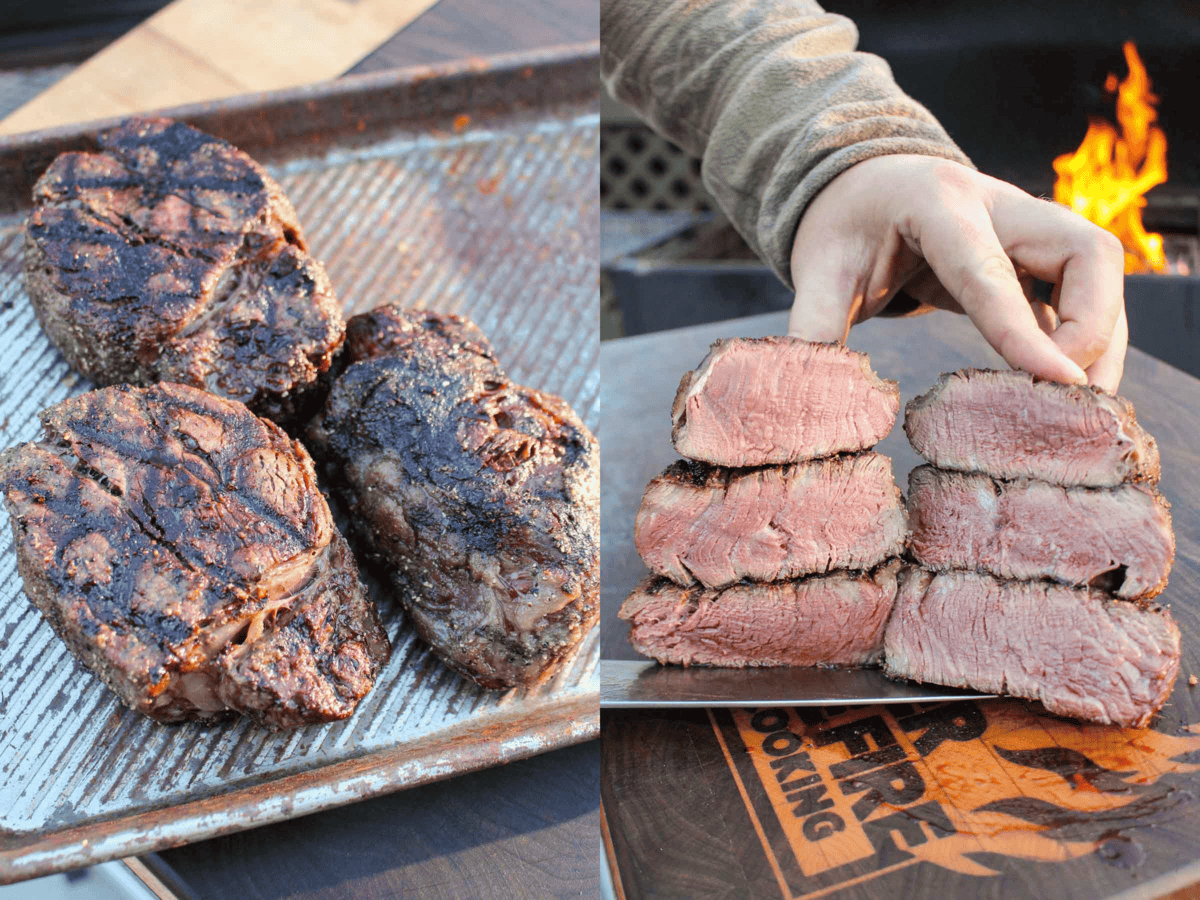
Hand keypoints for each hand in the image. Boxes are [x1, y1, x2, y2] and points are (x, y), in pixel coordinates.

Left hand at [788, 155, 1127, 390]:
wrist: (863, 184)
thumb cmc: (845, 224)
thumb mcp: (819, 269)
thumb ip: (814, 325)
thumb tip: (813, 395)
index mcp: (940, 204)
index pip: (990, 270)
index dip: (1025, 329)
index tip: (1060, 382)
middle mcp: (1002, 207)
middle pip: (1088, 254)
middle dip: (1093, 327)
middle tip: (1066, 395)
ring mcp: (1028, 231)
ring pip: (1098, 277)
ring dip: (1103, 340)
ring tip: (1081, 411)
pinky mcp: (1035, 260)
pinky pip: (1080, 300)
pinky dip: (1082, 343)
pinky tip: (1065, 393)